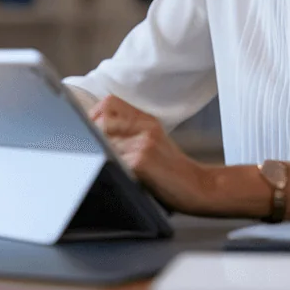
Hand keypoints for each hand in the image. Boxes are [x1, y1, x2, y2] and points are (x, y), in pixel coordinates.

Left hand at [90, 95, 213, 214]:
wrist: (198, 186)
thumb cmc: (172, 169)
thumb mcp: (154, 141)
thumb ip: (130, 132)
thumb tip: (95, 131)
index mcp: (146, 120)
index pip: (110, 103)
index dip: (94, 115)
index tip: (91, 132)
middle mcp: (145, 127)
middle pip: (102, 119)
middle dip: (92, 135)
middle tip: (94, 150)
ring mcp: (143, 143)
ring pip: (104, 140)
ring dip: (99, 153)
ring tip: (104, 164)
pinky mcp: (141, 161)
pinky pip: (114, 160)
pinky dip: (110, 168)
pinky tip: (117, 175)